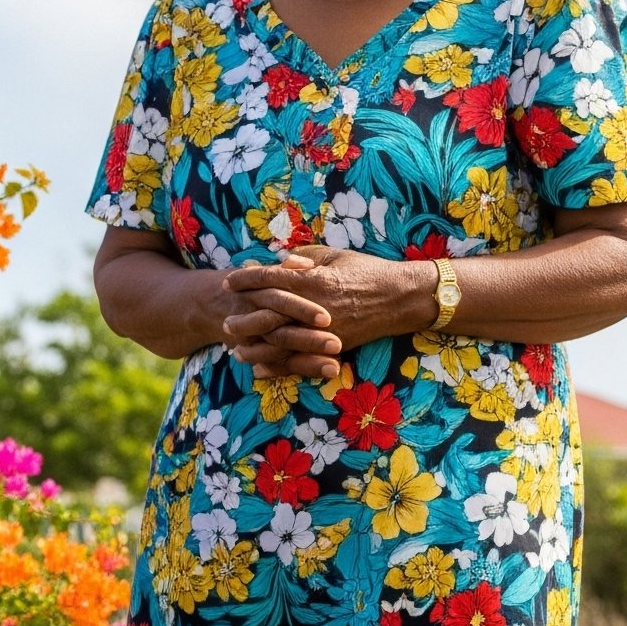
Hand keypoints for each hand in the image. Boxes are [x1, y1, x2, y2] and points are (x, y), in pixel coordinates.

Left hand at [223, 246, 435, 380]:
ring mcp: (322, 331)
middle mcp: (314, 307)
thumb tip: (280, 262)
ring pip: (279, 342)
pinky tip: (259, 369)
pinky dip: (277, 366)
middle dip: (244, 316)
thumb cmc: (367, 270)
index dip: (248, 279)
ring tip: (235, 348)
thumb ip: (305, 258)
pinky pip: (299, 361)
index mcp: (314, 280)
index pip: (271, 279)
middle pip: (268, 314)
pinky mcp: (332, 348)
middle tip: (225, 319)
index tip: (230, 280)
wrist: (401, 296)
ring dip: (254, 346)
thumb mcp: (335, 256)